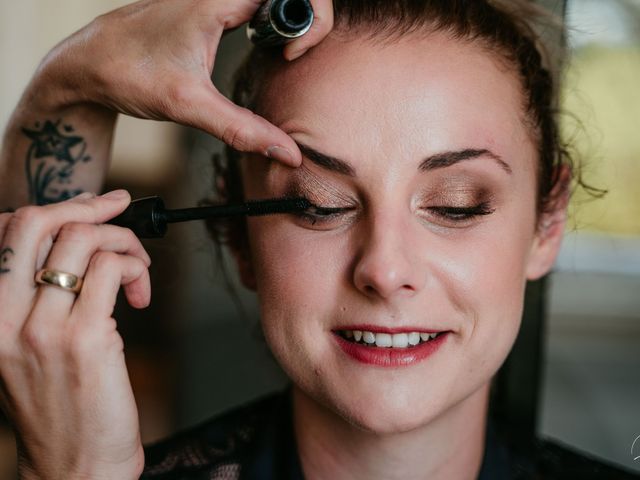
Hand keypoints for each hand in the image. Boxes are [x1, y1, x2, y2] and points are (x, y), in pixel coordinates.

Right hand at [0, 191, 150, 478]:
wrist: (76, 465)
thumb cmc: (60, 404)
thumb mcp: (26, 347)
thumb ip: (37, 296)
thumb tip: (72, 245)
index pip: (5, 232)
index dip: (55, 208)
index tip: (89, 204)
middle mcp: (6, 316)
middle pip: (37, 223)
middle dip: (88, 204)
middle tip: (120, 207)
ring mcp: (44, 327)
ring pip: (84, 239)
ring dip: (124, 241)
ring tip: (138, 268)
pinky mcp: (87, 338)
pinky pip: (114, 269)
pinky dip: (136, 268)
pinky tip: (141, 294)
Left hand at [36, 0, 333, 165]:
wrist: (87, 63)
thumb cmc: (127, 72)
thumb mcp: (189, 106)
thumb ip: (242, 131)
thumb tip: (287, 153)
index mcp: (217, 0)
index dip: (310, 21)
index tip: (291, 55)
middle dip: (307, 21)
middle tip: (292, 55)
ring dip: (291, 21)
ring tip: (285, 54)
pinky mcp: (211, 6)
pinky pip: (256, 4)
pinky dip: (272, 24)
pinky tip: (265, 48)